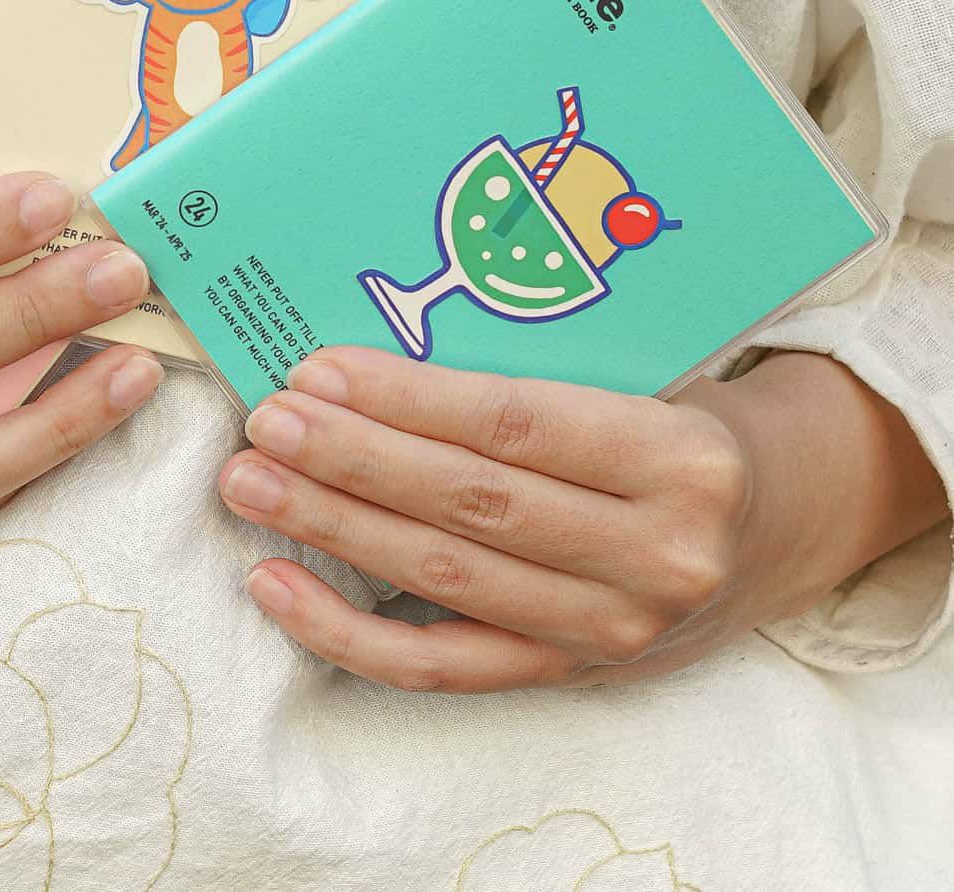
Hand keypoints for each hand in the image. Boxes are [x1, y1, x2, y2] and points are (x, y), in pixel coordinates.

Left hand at [220, 347, 945, 690]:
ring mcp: (612, 629)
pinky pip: (442, 667)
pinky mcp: (570, 676)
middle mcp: (654, 553)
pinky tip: (275, 583)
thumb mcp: (643, 377)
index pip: (519, 425)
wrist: (781, 521)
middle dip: (353, 461)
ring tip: (250, 485)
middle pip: (473, 504)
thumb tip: (369, 354)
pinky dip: (349, 631)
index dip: (410, 400)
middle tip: (265, 422)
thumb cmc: (683, 425)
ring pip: (445, 579)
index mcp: (678, 457)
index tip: (319, 370)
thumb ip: (536, 372)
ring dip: (333, 529)